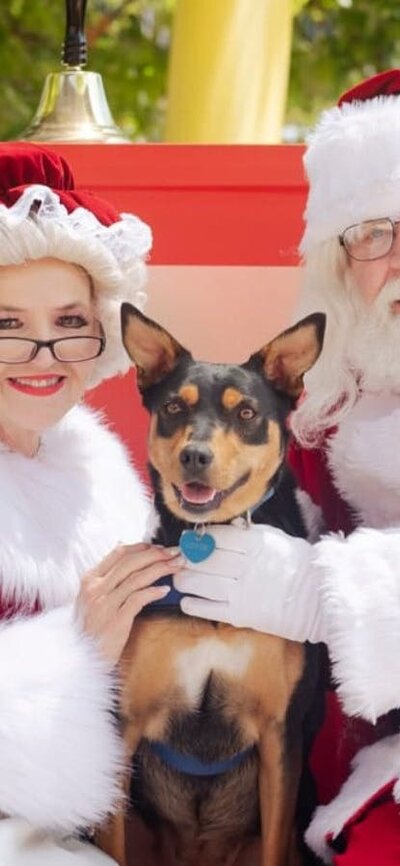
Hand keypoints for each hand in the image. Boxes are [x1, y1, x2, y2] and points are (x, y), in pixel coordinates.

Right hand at [76, 543, 181, 663]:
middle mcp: (95, 589)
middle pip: (130, 562)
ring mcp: (105, 604)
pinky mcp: (115, 621)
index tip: (158, 547)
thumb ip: (106, 578)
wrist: (80, 657)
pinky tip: (165, 590)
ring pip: (136, 578)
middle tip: (174, 553)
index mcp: (90, 580)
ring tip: (176, 566)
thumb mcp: (90, 598)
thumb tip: (123, 550)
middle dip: (155, 554)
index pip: (118, 554)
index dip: (141, 547)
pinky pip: (138, 599)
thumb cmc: (90, 628)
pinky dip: (153, 592)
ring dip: (160, 569)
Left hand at [174, 523, 323, 641]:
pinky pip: (210, 608)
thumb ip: (251, 533)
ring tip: (180, 581)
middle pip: (206, 559)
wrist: (316, 598)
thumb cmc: (297, 565)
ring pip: (203, 583)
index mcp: (255, 544)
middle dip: (187, 560)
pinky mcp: (242, 613)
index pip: (217, 537)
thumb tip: (231, 524)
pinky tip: (187, 601)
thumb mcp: (276, 540)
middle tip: (178, 560)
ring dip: (186, 581)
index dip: (198, 538)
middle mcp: (247, 565)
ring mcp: (244, 590)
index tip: (187, 540)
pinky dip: (194, 604)